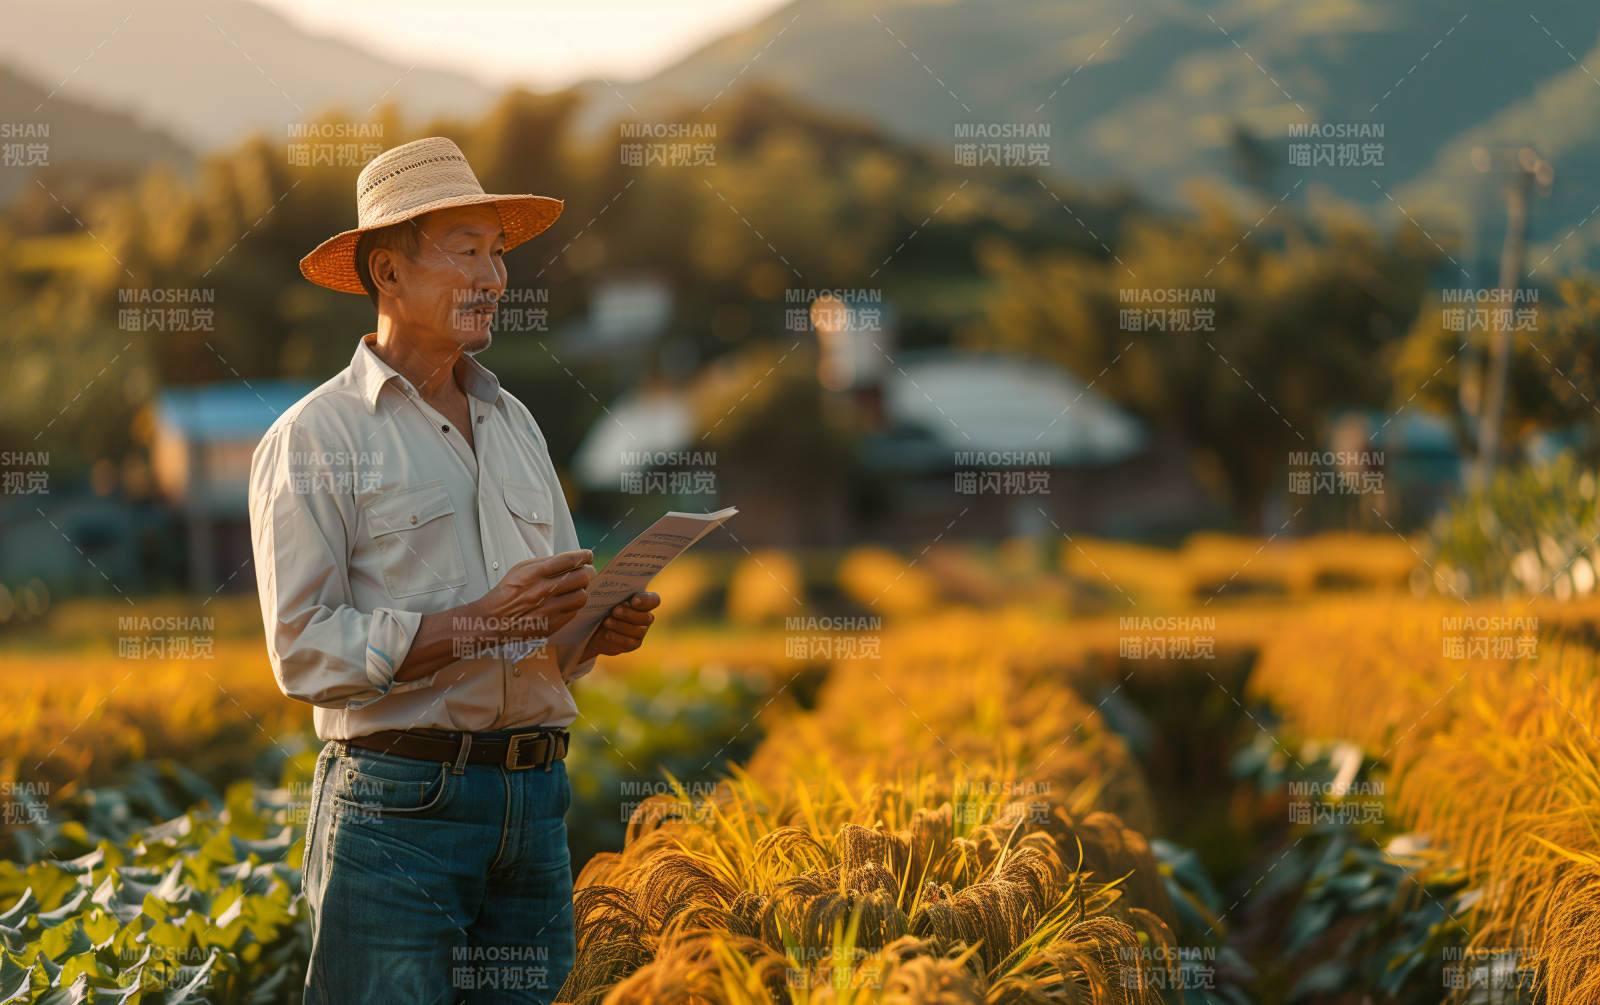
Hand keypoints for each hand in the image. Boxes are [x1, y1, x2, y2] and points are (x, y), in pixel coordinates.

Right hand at [471, 549, 594, 643]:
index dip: (584, 556)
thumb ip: (545, 563)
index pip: (569, 560)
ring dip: (582, 590)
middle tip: (588, 571)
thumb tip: (568, 559)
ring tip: (577, 588)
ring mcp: (549, 609)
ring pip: (581, 596)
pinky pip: (574, 612)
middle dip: (588, 572)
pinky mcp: (552, 624)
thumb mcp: (520, 569)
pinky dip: (573, 605)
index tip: (588, 556)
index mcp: (535, 574)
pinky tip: (566, 602)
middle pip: (581, 577)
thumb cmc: (506, 594)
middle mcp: (543, 591)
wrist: (492, 620)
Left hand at [579, 591, 658, 661]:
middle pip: (647, 618)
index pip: (654, 600)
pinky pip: (630, 643)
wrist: (594, 626)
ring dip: (621, 625)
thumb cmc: (602, 605)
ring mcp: (641, 631)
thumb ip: (612, 589)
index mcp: (642, 600)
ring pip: (638, 631)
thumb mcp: (605, 596)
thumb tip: (608, 581)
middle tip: (614, 610)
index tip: (633, 601)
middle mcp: (645, 616)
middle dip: (630, 614)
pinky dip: (618, 638)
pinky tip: (607, 634)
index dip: (646, 601)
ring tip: (606, 621)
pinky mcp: (633, 644)